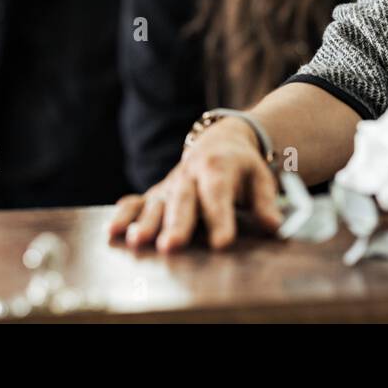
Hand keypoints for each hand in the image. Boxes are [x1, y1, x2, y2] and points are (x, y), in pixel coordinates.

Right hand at [109, 119, 282, 251]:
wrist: (220, 141)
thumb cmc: (242, 168)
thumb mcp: (260, 179)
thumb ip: (266, 204)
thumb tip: (274, 227)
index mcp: (218, 169)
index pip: (219, 196)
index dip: (220, 219)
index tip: (222, 243)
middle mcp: (190, 176)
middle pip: (183, 201)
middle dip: (176, 225)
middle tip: (172, 246)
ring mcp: (170, 185)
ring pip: (156, 204)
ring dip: (145, 224)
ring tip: (137, 242)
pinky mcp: (156, 194)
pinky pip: (135, 202)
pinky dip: (124, 215)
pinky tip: (113, 232)